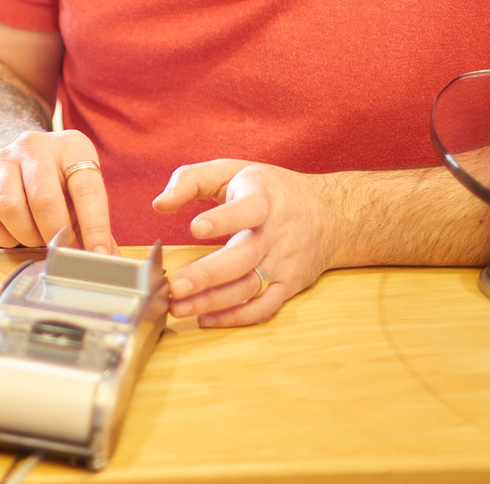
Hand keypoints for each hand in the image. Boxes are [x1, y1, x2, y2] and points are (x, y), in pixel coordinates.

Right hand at [0, 129, 113, 252]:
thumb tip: (110, 263)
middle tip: (60, 248)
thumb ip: (97, 227)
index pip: (86, 189)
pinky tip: (15, 232)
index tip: (97, 256)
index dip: (94, 227)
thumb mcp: (81, 192)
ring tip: (37, 237)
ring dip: (26, 236)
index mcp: (71, 146)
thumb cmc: (58, 182)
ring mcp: (2, 156)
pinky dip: (3, 237)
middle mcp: (35, 145)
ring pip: (10, 208)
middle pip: (43, 199)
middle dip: (54, 234)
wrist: (17, 156)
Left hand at [152, 159, 339, 327]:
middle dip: (207, 275)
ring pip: (249, 287)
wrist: (331, 214)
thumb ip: (191, 180)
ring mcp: (283, 263)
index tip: (195, 228)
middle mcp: (275, 235)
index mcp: (263, 200)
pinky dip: (236, 317)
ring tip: (178, 307)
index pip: (247, 209)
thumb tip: (159, 204)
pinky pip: (264, 308)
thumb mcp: (233, 171)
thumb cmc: (271, 190)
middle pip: (243, 258)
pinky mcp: (289, 286)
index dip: (223, 220)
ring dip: (213, 302)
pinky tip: (206, 319)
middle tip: (174, 286)